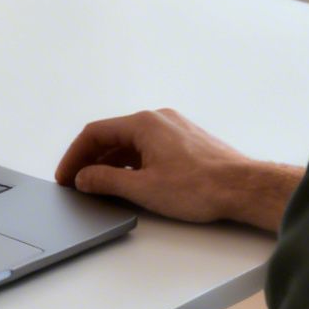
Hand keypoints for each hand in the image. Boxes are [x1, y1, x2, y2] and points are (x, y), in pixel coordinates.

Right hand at [56, 108, 300, 232]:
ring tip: (100, 187)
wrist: (243, 188)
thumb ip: (106, 181)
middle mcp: (158, 119)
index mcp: (144, 124)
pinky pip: (148, 148)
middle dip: (90, 160)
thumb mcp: (143, 188)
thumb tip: (84, 178)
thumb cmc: (200, 187)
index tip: (65, 177)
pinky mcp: (186, 142)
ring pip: (131, 143)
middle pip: (112, 136)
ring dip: (111, 163)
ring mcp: (174, 129)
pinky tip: (130, 182)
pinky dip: (132, 163)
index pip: (95, 133)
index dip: (74, 156)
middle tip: (77, 183)